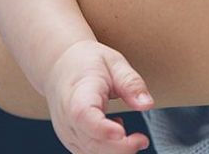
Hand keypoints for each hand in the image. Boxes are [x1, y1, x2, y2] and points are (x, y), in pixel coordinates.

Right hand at [44, 39, 153, 153]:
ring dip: (115, 152)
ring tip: (137, 139)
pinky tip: (118, 133)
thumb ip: (131, 83)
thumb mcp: (115, 63)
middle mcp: (68, 118)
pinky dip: (107, 150)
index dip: (102, 128)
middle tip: (143, 140)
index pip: (84, 115)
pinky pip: (89, 152)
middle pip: (90, 141)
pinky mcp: (72, 140)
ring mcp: (68, 132)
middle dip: (119, 147)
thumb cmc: (88, 63)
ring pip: (89, 152)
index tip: (122, 132)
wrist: (61, 67)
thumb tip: (147, 104)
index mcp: (79, 93)